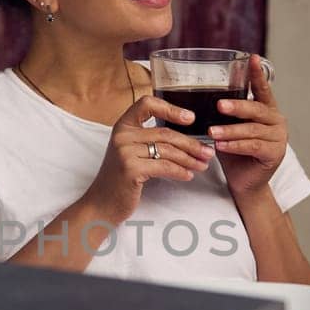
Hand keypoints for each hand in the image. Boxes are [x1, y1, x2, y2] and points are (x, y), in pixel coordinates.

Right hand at [82, 95, 216, 224]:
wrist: (102, 205)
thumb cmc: (120, 179)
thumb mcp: (131, 153)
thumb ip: (148, 140)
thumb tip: (185, 138)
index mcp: (122, 126)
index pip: (146, 104)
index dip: (171, 108)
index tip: (190, 118)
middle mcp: (121, 135)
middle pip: (165, 133)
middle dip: (191, 144)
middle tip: (208, 152)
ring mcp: (124, 152)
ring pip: (168, 151)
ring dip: (190, 159)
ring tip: (202, 165)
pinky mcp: (130, 169)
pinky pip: (164, 167)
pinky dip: (180, 171)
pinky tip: (188, 175)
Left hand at [211, 54, 288, 197]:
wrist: (245, 183)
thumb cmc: (234, 153)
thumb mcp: (228, 129)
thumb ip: (223, 115)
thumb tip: (195, 98)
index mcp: (266, 110)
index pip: (262, 89)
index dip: (257, 74)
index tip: (251, 58)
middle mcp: (276, 120)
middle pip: (256, 109)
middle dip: (237, 106)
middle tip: (219, 105)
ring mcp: (278, 137)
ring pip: (252, 130)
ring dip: (230, 130)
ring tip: (212, 132)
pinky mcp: (275, 154)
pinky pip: (253, 146)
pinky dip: (235, 145)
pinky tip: (220, 146)